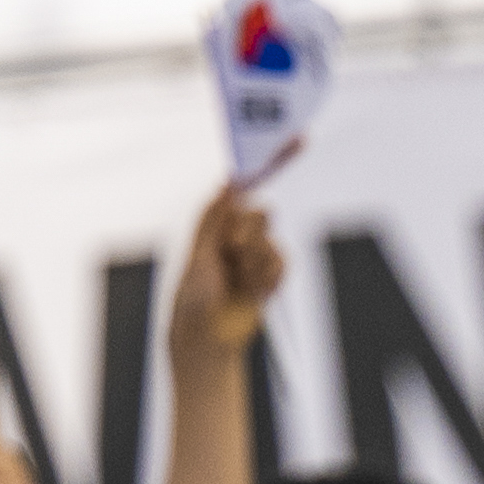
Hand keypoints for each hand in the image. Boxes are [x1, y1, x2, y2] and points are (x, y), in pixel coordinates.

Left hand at [172, 180, 284, 359]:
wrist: (207, 334)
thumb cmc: (193, 295)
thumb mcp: (199, 250)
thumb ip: (214, 217)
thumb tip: (227, 184)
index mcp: (215, 226)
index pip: (240, 194)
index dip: (264, 171)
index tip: (290, 150)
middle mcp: (236, 238)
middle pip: (259, 214)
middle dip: (249, 228)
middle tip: (232, 247)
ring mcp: (254, 257)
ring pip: (270, 240)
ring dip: (255, 258)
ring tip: (238, 277)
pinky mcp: (269, 276)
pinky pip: (282, 261)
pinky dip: (270, 272)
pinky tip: (255, 286)